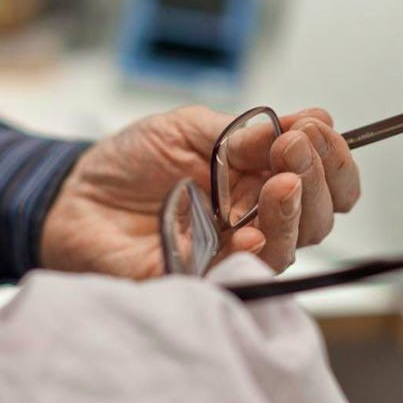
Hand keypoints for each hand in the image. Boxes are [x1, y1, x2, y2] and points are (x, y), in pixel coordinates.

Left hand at [40, 106, 360, 278]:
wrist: (71, 198)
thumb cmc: (126, 164)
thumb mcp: (186, 128)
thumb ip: (244, 131)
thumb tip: (306, 122)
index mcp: (257, 180)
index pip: (320, 180)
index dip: (332, 159)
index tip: (318, 130)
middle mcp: (253, 220)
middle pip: (317, 215)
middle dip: (319, 178)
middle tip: (297, 147)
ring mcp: (230, 253)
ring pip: (290, 247)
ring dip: (296, 211)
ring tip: (283, 181)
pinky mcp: (202, 281)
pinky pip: (241, 276)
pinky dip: (255, 251)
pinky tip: (250, 230)